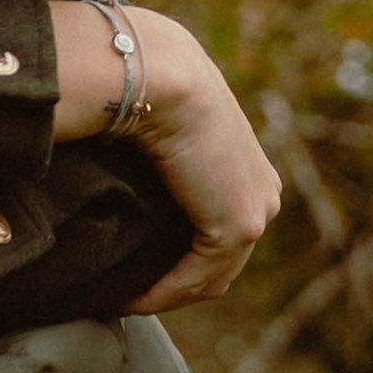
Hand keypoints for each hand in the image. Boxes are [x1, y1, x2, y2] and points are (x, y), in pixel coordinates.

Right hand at [51, 0, 281, 311]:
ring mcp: (256, 211)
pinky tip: (127, 298)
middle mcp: (261, 193)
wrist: (156, 73)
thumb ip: (152, 153)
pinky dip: (161, 294)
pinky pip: (197, 277)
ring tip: (121, 299)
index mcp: (247, 169)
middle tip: (124, 293)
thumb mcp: (156, 125)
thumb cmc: (142, 85)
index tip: (133, 271)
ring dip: (164, 294)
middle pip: (218, 263)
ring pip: (209, 276)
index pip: (217, 234)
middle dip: (172, 284)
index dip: (176, 261)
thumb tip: (110, 167)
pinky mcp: (238, 225)